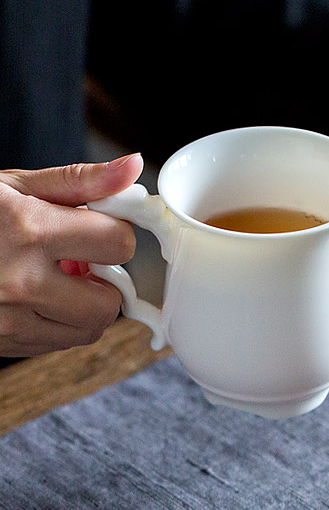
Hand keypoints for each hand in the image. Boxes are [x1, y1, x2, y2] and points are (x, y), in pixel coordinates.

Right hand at [0, 154, 142, 356]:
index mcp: (28, 230)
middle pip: (110, 302)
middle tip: (83, 262)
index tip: (100, 228)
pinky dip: (59, 324)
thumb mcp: (14, 186)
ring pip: (88, 330)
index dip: (116, 233)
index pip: (118, 243)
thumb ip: (81, 181)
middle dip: (107, 282)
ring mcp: (5, 319)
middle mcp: (18, 280)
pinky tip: (36, 297)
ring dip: (85, 307)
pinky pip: (56, 344)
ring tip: (58, 279)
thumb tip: (134, 166)